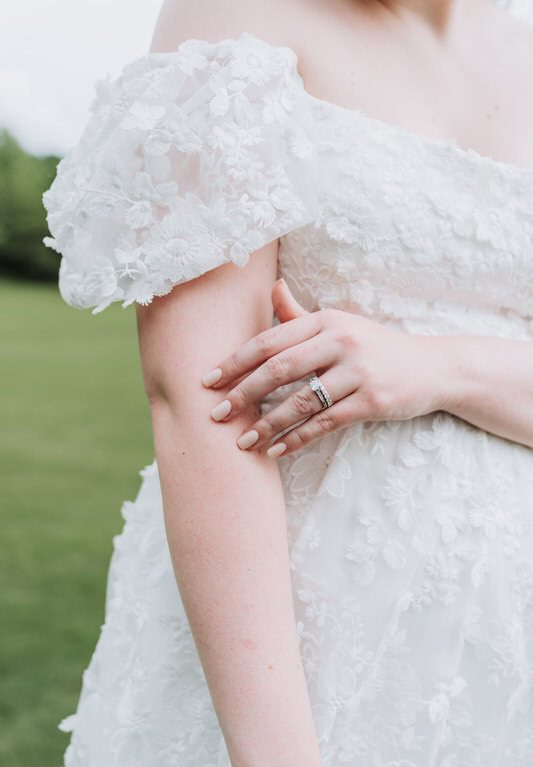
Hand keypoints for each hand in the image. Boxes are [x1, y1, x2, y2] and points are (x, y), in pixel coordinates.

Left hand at [202, 278, 454, 456]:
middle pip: (279, 368)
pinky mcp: (373, 401)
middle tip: (216, 414)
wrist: (432, 367)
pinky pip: (326, 423)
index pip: (269, 340)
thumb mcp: (340, 324)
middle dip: (243, 393)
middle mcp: (341, 340)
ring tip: (243, 442)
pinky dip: (298, 439)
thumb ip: (301, 314)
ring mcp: (358, 371)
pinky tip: (276, 451)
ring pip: (301, 401)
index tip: (207, 381)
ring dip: (267, 424)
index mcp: (326, 320)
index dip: (235, 361)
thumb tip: (271, 288)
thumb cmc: (375, 346)